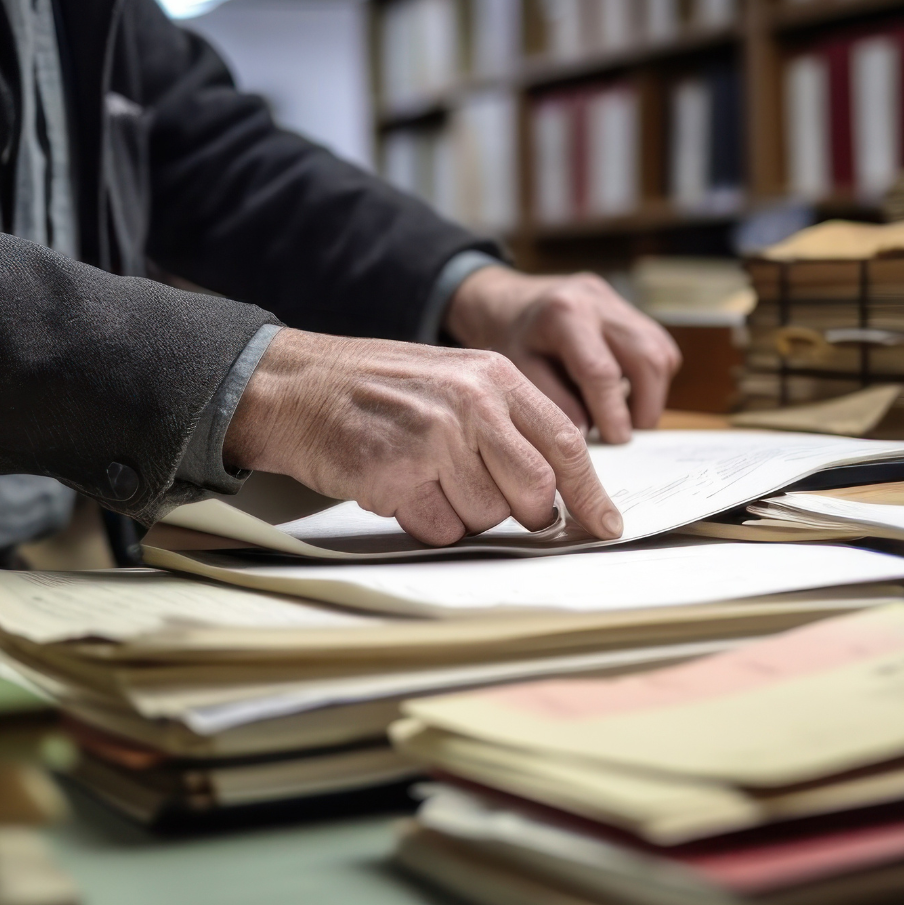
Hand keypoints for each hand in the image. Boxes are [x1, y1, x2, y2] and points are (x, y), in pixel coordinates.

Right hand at [223, 328, 623, 545]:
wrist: (297, 387)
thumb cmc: (377, 391)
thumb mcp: (454, 383)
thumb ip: (506, 426)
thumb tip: (557, 491)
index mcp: (493, 376)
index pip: (564, 442)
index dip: (590, 493)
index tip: (607, 526)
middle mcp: (471, 402)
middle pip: (534, 489)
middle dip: (521, 512)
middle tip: (484, 496)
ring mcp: (435, 437)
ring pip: (487, 515)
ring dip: (461, 511)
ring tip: (424, 475)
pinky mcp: (399, 472)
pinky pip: (440, 528)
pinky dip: (424, 521)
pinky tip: (398, 485)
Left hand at [443, 266, 681, 442]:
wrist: (509, 303)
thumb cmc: (510, 340)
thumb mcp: (516, 373)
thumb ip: (551, 402)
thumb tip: (586, 435)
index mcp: (563, 314)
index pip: (601, 370)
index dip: (614, 412)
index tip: (617, 440)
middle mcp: (597, 300)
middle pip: (647, 356)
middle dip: (647, 404)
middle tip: (629, 434)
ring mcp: (617, 302)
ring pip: (661, 351)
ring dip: (653, 392)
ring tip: (628, 417)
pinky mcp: (628, 309)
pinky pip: (659, 346)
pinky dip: (651, 377)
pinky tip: (627, 393)